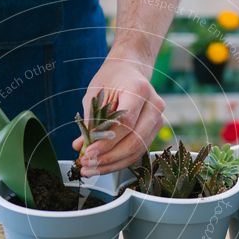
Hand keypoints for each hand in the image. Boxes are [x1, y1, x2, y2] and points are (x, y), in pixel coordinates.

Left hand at [73, 53, 163, 176]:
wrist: (130, 70)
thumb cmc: (111, 79)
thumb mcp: (95, 95)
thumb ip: (90, 121)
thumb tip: (80, 147)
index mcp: (139, 90)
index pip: (125, 123)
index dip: (106, 142)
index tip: (88, 153)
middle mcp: (154, 105)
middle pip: (134, 141)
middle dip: (108, 158)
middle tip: (87, 164)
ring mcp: (158, 119)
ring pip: (137, 151)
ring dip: (112, 164)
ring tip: (91, 169)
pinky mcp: (155, 130)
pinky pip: (138, 151)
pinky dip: (119, 161)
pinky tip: (102, 165)